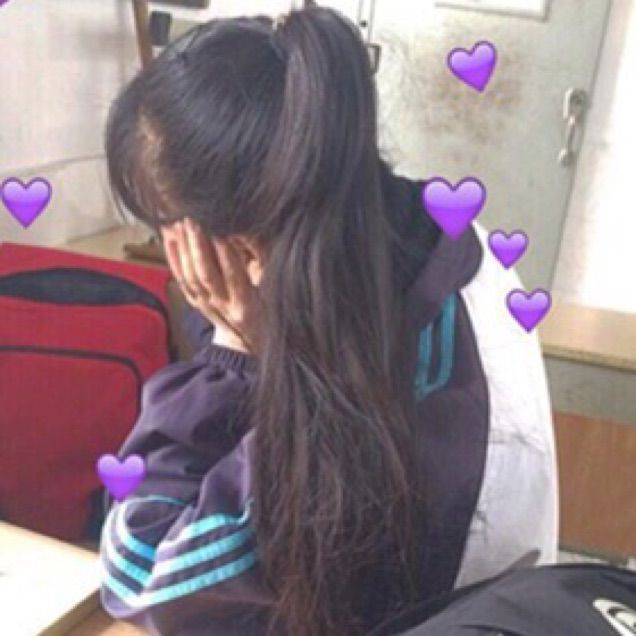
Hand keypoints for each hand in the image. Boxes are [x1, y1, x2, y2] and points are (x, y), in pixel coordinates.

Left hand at [161, 218, 260, 353]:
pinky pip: (180, 280)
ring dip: (183, 249)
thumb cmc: (267, 310)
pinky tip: (170, 238)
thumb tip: (245, 233)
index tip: (219, 229)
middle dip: (198, 246)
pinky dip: (173, 258)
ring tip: (180, 224)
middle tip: (193, 220)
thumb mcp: (272, 287)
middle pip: (206, 275)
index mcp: (246, 305)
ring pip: (190, 277)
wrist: (247, 343)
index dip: (226, 252)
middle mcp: (223, 307)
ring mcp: (206, 306)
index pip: (234, 275)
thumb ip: (261, 260)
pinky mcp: (195, 303)